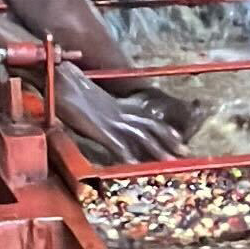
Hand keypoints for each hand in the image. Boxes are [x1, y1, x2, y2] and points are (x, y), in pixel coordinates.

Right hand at [56, 64, 188, 163]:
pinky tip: (135, 166)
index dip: (166, 129)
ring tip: (170, 163)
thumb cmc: (74, 91)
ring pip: (142, 136)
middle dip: (169, 142)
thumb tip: (107, 121)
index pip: (149, 118)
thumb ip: (106, 112)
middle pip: (152, 127)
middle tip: (185, 154)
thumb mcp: (95, 103)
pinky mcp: (101, 130)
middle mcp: (121, 113)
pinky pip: (118, 145)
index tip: (180, 138)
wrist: (63, 82)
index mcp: (121, 106)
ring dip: (157, 150)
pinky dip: (128, 156)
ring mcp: (112, 121)